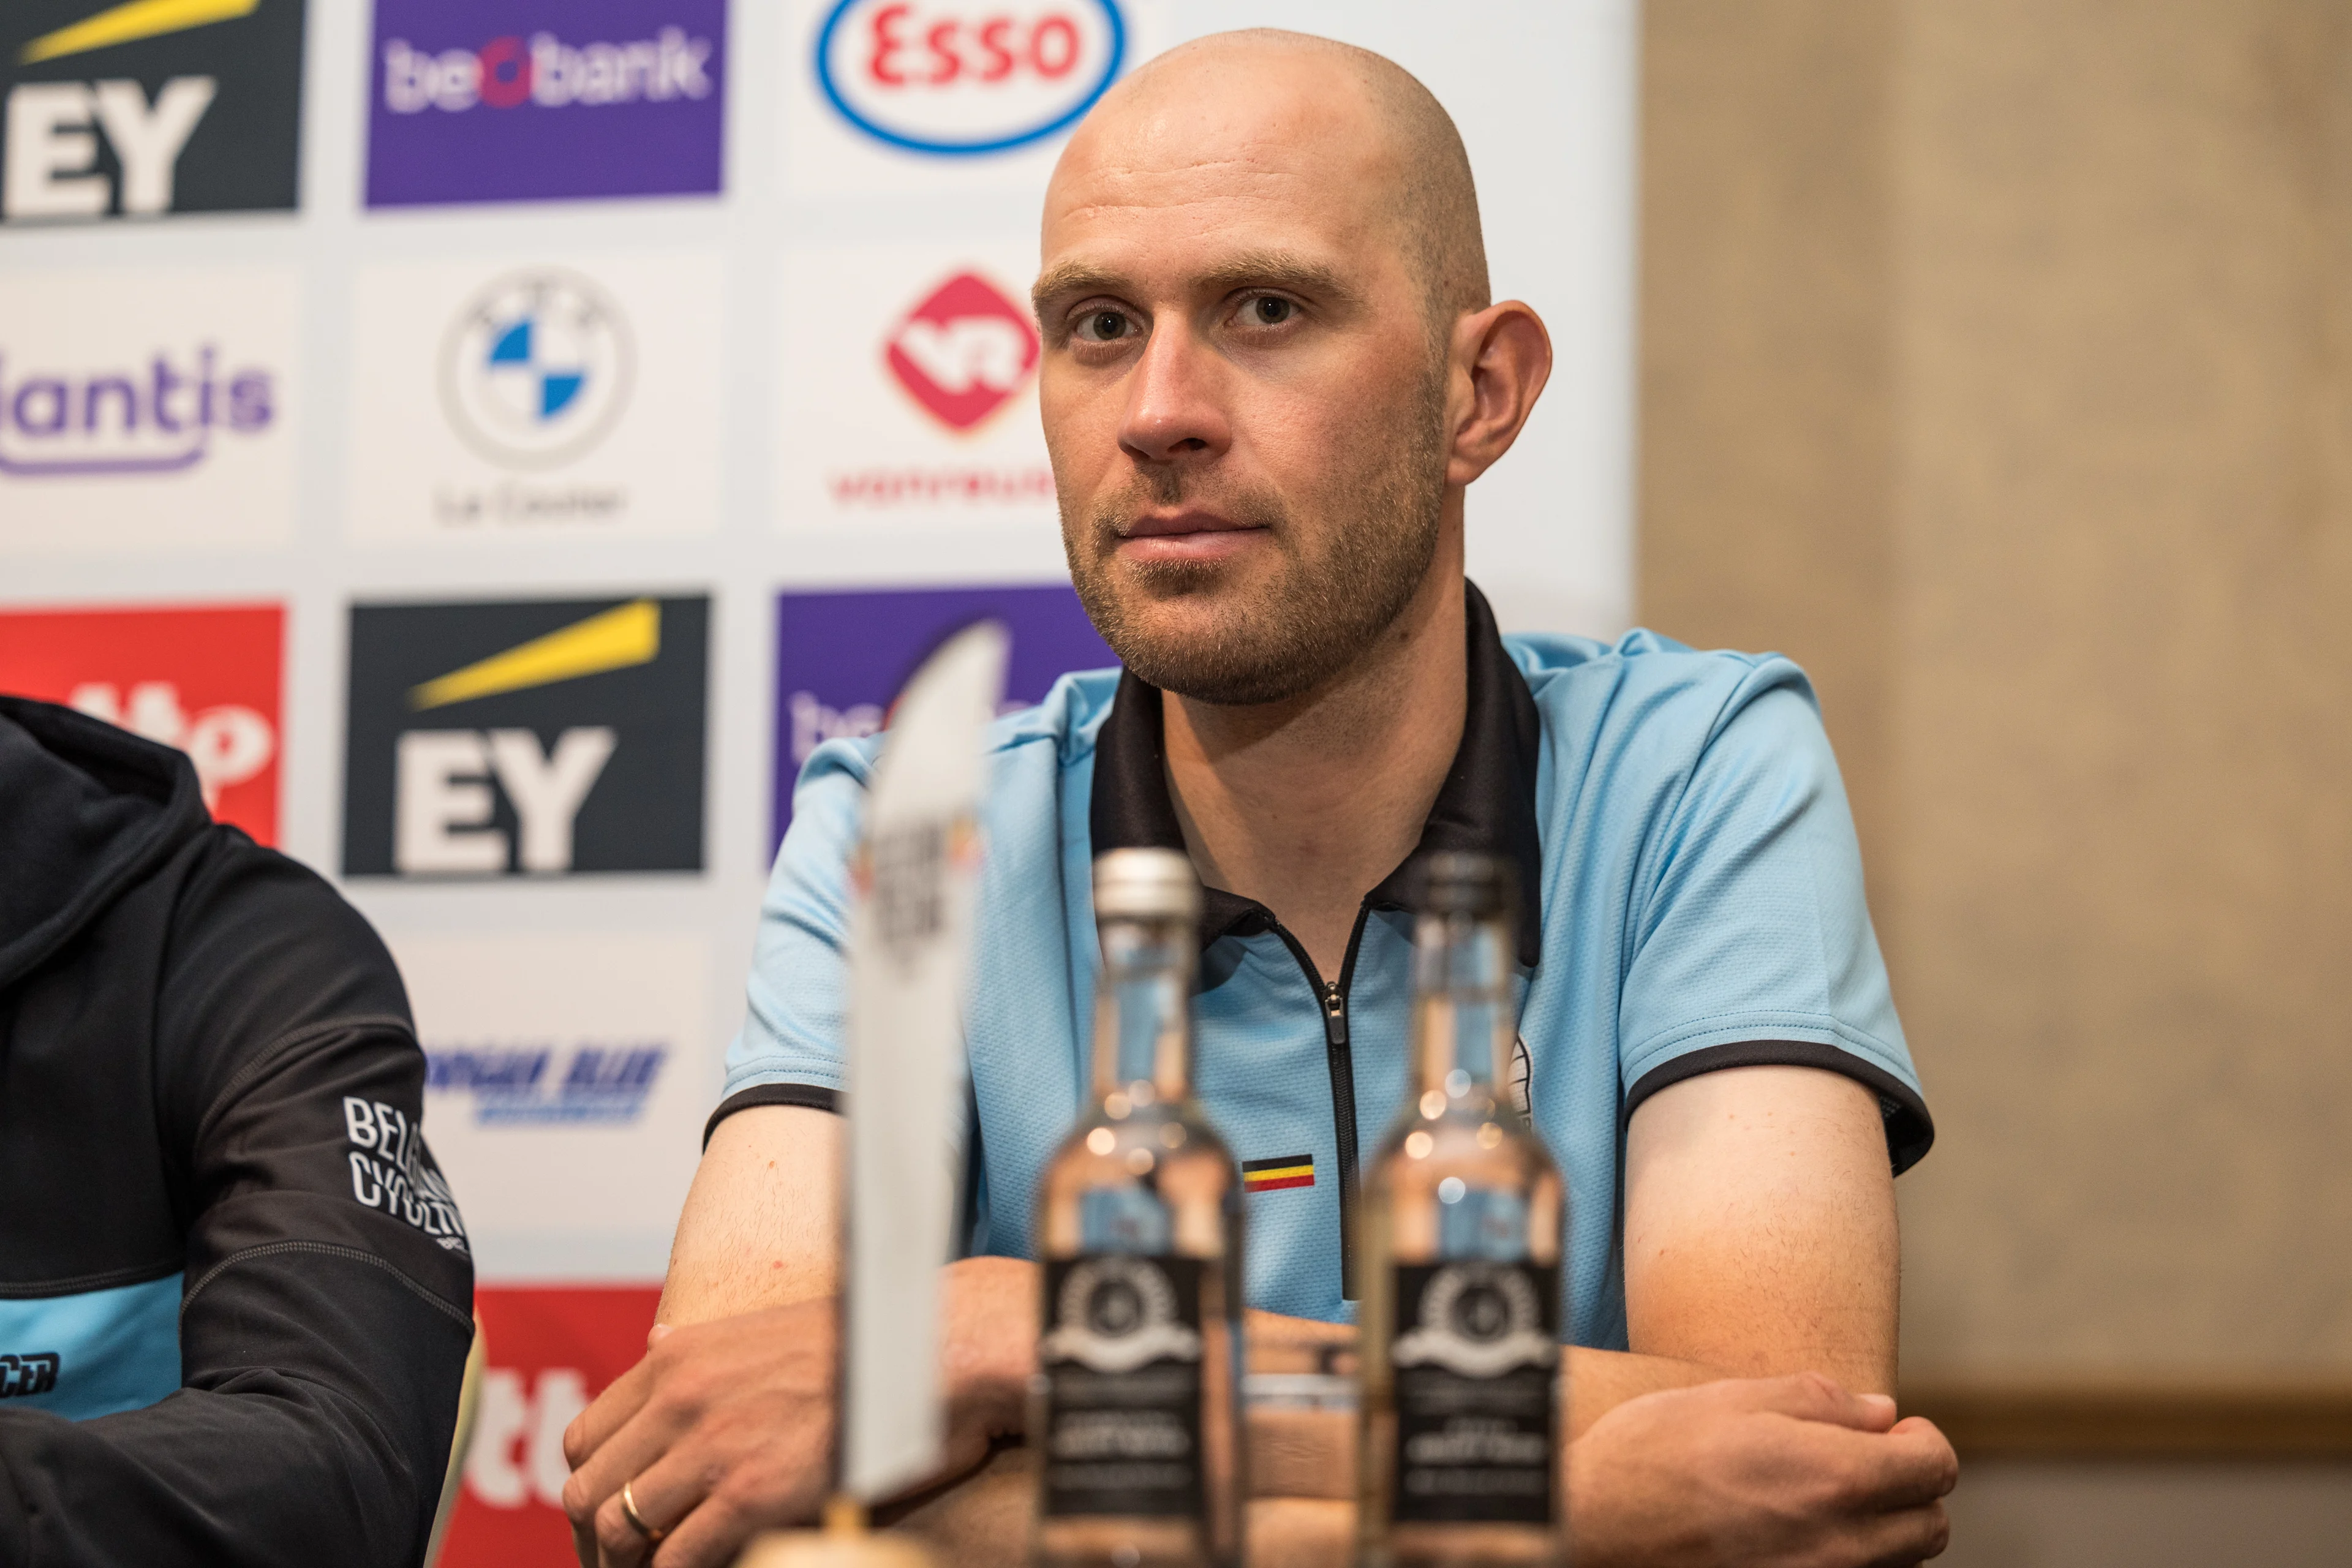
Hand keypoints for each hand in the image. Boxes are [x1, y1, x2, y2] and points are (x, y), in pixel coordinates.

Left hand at [560, 1259, 1034, 1567]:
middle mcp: (681, 1396)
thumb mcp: (764, 1326)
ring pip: (619, 1527)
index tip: (608, 1519)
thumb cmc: (867, 1343)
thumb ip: (703, 1346)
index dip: (591, 1487)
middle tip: (620, 1566)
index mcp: (679, 1355)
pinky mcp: (749, 1493)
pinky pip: (676, 1557)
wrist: (934, 1350)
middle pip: (588, 1487)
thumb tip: (655, 1343)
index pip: (585, 1436)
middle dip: (595, 1539)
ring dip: (627, 1564)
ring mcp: (712, 1445)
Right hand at [1568, 1374, 1956, 1567]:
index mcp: (1835, 1477)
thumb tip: (1880, 1411)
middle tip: (1863, 1463)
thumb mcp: (1731, 1399)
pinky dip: (1846, 1560)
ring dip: (1883, 1531)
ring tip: (1825, 1501)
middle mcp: (1841, 1544)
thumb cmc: (1650, 1456)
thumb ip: (1818, 1401)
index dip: (1923, 1440)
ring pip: (1898, 1565)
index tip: (1894, 1430)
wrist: (1589, 1528)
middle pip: (1930, 1527)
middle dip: (1911, 1489)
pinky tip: (1799, 1536)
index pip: (1936, 1467)